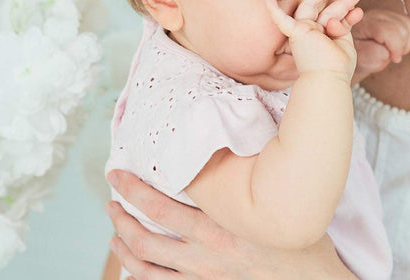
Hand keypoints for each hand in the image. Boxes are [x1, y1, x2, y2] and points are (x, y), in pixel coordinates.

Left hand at [106, 170, 354, 278]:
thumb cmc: (299, 237)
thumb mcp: (273, 198)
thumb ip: (248, 176)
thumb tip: (227, 143)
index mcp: (219, 224)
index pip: (163, 204)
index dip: (135, 187)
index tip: (121, 171)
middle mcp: (205, 252)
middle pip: (146, 235)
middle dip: (122, 214)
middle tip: (110, 196)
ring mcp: (203, 276)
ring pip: (147, 265)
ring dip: (124, 246)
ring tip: (114, 231)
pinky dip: (140, 276)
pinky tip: (132, 266)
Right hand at [263, 0, 362, 78]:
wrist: (329, 80)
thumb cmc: (337, 68)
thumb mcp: (345, 44)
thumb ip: (342, 27)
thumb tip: (333, 19)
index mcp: (324, 38)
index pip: (335, 20)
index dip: (348, 14)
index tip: (359, 12)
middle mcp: (312, 34)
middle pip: (326, 11)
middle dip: (341, 1)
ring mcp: (304, 32)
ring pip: (312, 7)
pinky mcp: (296, 33)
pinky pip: (281, 20)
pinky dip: (273, 10)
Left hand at [352, 9, 409, 83]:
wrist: (358, 51)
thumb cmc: (360, 55)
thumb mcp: (364, 58)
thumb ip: (377, 53)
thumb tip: (393, 51)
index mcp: (366, 24)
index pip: (388, 30)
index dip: (397, 46)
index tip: (395, 59)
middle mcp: (378, 15)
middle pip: (402, 27)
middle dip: (403, 46)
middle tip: (395, 57)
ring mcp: (389, 15)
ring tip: (400, 53)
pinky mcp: (397, 19)